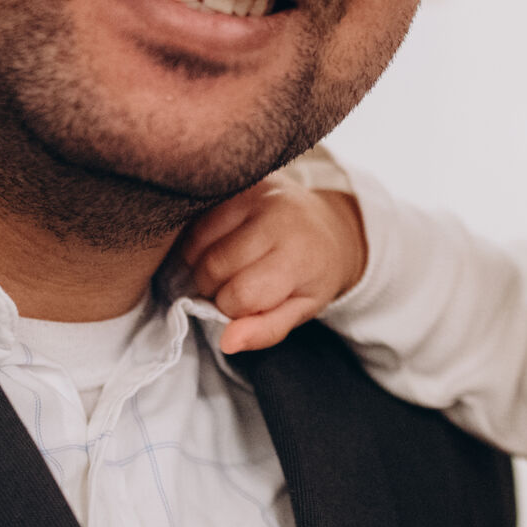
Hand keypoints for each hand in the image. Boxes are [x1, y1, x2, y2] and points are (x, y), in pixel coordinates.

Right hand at [176, 173, 368, 354]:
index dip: (233, 309)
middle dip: (214, 288)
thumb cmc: (313, 274)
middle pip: (213, 268)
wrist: (330, 227)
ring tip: (227, 267)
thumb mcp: (302, 309)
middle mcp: (277, 219)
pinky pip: (196, 221)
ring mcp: (256, 195)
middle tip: (234, 286)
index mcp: (298, 256)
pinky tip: (218, 247)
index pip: (239, 295)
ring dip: (201, 264)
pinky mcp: (239, 184)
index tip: (246, 305)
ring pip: (198, 244)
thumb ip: (267, 330)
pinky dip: (198, 242)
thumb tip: (227, 342)